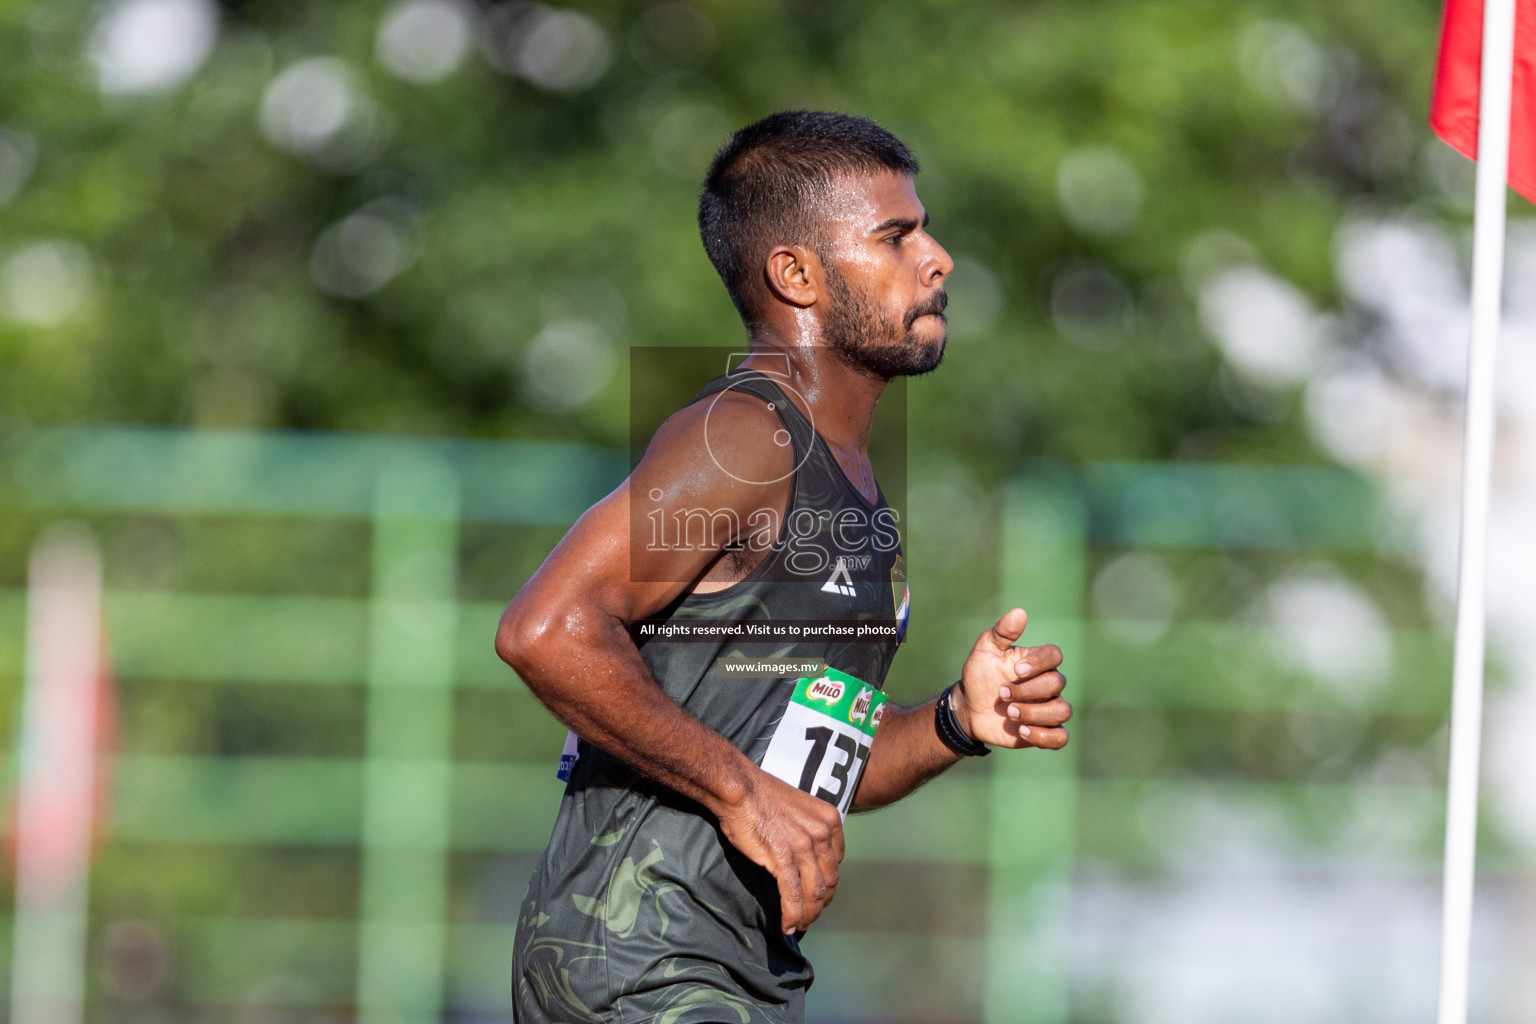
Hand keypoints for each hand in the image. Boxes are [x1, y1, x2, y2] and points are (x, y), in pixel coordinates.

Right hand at [714, 768, 845, 933]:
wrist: (738, 788)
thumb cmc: (761, 796)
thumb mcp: (800, 808)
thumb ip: (810, 830)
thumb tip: (807, 856)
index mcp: (829, 820)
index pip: (837, 861)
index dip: (829, 882)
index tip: (820, 893)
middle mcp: (822, 833)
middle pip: (829, 880)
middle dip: (821, 902)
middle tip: (811, 915)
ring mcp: (803, 847)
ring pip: (814, 892)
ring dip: (808, 915)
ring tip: (800, 925)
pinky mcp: (783, 858)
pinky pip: (792, 895)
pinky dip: (792, 915)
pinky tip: (788, 926)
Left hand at [953, 607, 1070, 749]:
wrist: (970, 708)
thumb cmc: (980, 676)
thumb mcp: (985, 650)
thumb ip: (1002, 632)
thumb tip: (1020, 612)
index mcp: (1037, 662)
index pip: (1055, 655)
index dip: (1040, 662)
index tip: (1016, 669)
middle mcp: (1048, 684)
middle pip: (1056, 684)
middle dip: (1027, 691)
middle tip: (1001, 694)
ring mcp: (1048, 708)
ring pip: (1062, 711)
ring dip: (1034, 714)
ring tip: (1010, 713)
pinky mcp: (1045, 731)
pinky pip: (1060, 737)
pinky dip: (1043, 735)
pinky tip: (1021, 731)